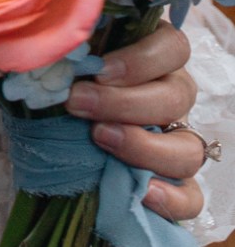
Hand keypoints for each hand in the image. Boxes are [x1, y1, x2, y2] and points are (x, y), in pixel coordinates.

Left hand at [67, 23, 206, 223]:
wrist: (56, 128)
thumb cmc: (64, 81)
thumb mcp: (68, 60)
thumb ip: (71, 52)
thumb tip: (54, 50)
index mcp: (154, 57)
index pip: (173, 48)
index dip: (141, 59)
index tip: (99, 70)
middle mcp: (173, 95)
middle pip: (177, 97)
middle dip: (125, 103)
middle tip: (79, 103)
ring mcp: (178, 139)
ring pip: (189, 149)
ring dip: (146, 148)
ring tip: (101, 139)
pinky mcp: (176, 181)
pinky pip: (192, 197)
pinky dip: (172, 198)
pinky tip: (142, 192)